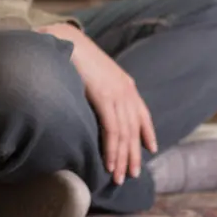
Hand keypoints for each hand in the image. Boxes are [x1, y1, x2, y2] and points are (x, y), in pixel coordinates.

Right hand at [39, 24, 157, 184]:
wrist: (66, 39)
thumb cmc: (73, 54)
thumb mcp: (93, 72)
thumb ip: (99, 87)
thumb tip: (93, 98)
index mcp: (124, 83)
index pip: (141, 113)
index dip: (147, 132)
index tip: (150, 148)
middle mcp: (126, 90)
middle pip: (134, 130)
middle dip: (133, 154)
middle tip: (132, 174)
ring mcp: (117, 94)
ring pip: (125, 134)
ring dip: (122, 158)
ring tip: (120, 177)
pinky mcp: (105, 97)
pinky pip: (112, 130)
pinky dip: (112, 150)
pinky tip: (110, 164)